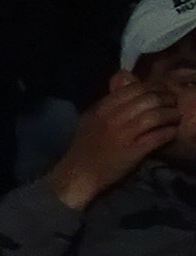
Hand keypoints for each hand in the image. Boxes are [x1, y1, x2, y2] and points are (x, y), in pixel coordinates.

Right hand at [45, 73, 179, 210]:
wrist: (78, 175)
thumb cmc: (84, 147)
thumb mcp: (90, 119)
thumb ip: (108, 102)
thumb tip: (127, 80)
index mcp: (101, 109)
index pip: (133, 88)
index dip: (152, 86)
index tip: (161, 90)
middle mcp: (112, 119)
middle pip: (148, 99)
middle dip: (166, 98)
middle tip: (173, 102)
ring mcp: (123, 135)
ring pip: (155, 115)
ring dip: (170, 114)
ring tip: (176, 117)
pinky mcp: (133, 152)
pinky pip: (157, 136)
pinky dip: (168, 132)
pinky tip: (172, 132)